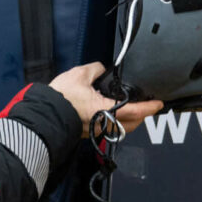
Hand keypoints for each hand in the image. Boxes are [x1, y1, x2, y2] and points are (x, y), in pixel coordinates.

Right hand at [48, 62, 163, 136]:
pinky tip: (113, 112)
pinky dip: (116, 122)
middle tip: (147, 106)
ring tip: (132, 109)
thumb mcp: (79, 75)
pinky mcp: (88, 132)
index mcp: (105, 109)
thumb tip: (101, 69)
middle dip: (142, 116)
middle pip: (131, 125)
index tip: (158, 104)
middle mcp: (103, 123)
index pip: (135, 111)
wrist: (43, 114)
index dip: (149, 108)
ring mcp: (96, 130)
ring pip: (120, 129)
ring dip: (129, 121)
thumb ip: (95, 69)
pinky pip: (108, 129)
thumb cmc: (60, 98)